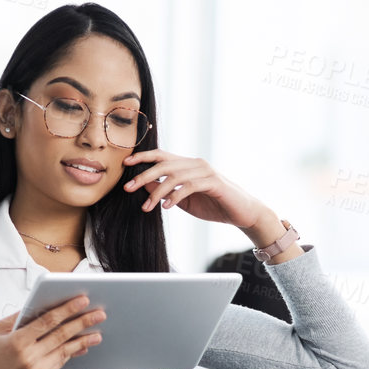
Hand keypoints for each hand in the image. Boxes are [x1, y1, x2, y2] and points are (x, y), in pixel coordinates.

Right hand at [0, 295, 105, 368]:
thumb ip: (20, 318)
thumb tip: (41, 305)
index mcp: (17, 341)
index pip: (48, 321)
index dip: (67, 309)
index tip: (82, 300)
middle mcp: (29, 357)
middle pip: (61, 335)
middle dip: (83, 323)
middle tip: (100, 314)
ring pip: (65, 351)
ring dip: (83, 340)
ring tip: (98, 332)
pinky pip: (60, 363)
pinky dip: (71, 353)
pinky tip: (82, 345)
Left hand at [121, 148, 266, 227]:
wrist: (242, 213)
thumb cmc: (213, 205)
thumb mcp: (184, 200)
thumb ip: (166, 191)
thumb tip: (144, 186)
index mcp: (187, 165)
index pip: (162, 155)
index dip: (143, 157)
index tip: (126, 164)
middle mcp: (196, 164)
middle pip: (164, 164)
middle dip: (143, 175)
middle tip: (128, 188)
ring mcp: (206, 171)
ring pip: (175, 176)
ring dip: (157, 192)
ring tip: (146, 206)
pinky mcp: (214, 182)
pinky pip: (189, 186)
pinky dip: (176, 196)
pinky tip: (167, 206)